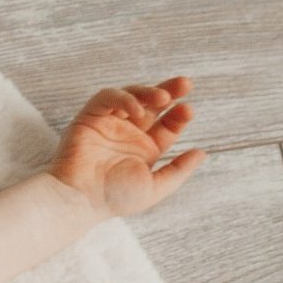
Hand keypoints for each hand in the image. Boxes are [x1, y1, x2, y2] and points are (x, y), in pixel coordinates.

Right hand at [47, 74, 205, 219]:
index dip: (179, 115)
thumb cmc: (113, 198)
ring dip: (148, 92)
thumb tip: (201, 153)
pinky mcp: (89, 117)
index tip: (187, 111)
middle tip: (185, 84)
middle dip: (169, 91)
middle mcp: (128, 133)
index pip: (167, 124)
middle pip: (152, 103)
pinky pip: (107, 98)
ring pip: (131, 96)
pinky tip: (136, 110)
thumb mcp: (155, 188)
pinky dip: (123, 99)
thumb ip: (179, 171)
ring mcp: (108, 124)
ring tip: (163, 97)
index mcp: (144, 149)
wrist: (80, 199)